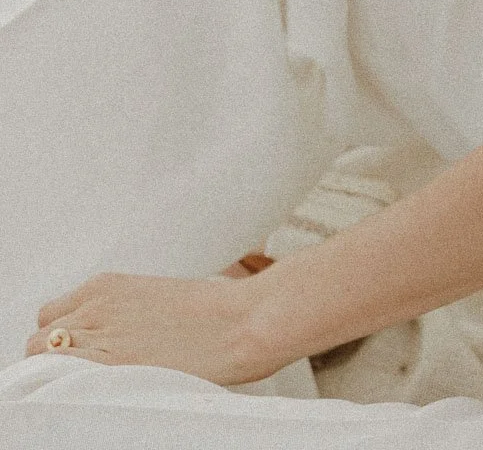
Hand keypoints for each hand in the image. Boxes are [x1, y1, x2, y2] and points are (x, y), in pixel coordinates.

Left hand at [25, 271, 274, 385]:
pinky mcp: (109, 365)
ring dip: (56, 370)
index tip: (82, 352)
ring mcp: (99, 336)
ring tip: (90, 385)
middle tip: (86, 371)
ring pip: (41, 354)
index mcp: (107, 286)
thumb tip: (113, 339)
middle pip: (42, 334)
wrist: (243, 321)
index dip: (64, 336)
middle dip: (56, 352)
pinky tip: (94, 393)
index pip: (53, 314)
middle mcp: (95, 307)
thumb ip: (123, 315)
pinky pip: (56, 376)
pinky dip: (63, 386)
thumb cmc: (216, 313)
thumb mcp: (157, 299)